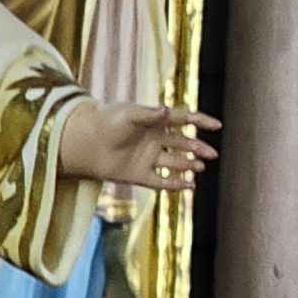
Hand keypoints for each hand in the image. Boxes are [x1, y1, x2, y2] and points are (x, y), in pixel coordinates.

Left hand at [58, 102, 216, 190]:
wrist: (80, 143)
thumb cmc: (104, 122)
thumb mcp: (127, 115)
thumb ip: (148, 115)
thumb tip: (167, 111)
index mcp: (154, 121)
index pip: (183, 119)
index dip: (201, 121)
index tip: (217, 125)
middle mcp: (154, 140)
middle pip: (183, 143)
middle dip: (198, 148)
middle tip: (212, 154)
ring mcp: (147, 157)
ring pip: (174, 162)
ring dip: (188, 165)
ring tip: (200, 168)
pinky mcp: (138, 174)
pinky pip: (161, 181)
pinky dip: (175, 184)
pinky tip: (188, 187)